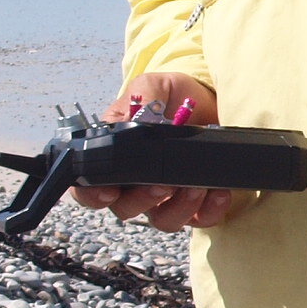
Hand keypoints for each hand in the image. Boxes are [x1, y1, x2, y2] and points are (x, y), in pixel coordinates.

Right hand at [67, 72, 234, 231]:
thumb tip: (141, 116)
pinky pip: (200, 219)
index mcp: (115, 158)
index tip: (109, 193)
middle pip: (126, 209)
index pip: (89, 188)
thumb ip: (142, 99)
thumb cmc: (172, 97)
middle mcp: (136, 183)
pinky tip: (217, 191)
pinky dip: (209, 210)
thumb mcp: (152, 87)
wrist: (208, 99)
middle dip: (144, 200)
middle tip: (162, 184)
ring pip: (163, 220)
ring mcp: (166, 195)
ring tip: (195, 186)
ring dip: (179, 207)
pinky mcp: (197, 201)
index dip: (92, 195)